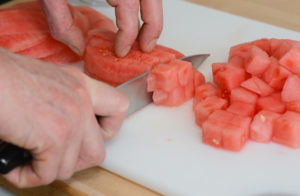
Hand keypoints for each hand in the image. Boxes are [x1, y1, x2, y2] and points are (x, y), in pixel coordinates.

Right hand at [0, 48, 127, 186]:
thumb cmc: (5, 77)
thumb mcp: (47, 82)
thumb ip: (65, 102)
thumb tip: (65, 130)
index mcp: (82, 85)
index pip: (119, 108)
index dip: (108, 130)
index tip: (91, 136)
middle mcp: (82, 100)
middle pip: (98, 151)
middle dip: (73, 162)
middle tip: (53, 158)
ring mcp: (72, 119)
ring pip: (71, 167)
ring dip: (47, 170)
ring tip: (29, 160)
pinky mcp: (55, 137)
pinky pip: (48, 174)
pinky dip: (29, 177)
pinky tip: (17, 166)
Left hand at [38, 0, 162, 56]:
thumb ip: (61, 23)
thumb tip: (79, 46)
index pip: (129, 11)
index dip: (127, 36)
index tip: (120, 50)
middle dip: (152, 27)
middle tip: (146, 47)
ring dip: (152, 13)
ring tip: (146, 33)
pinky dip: (144, 1)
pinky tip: (136, 11)